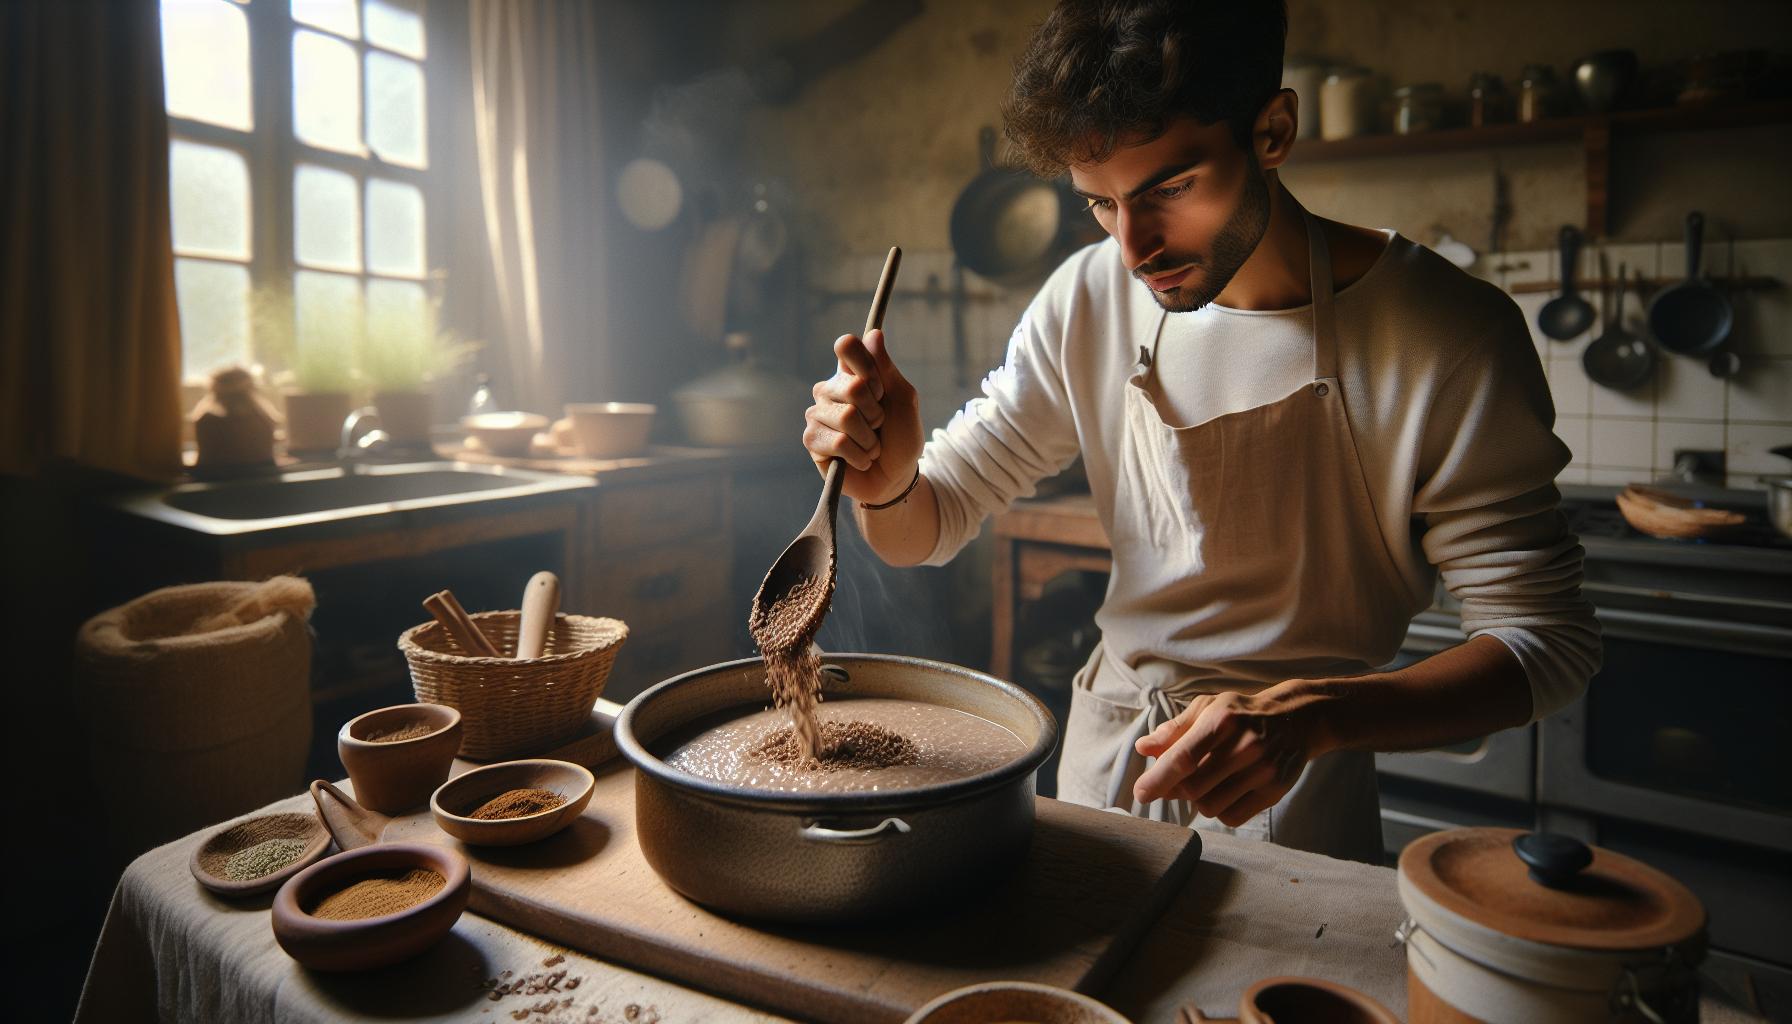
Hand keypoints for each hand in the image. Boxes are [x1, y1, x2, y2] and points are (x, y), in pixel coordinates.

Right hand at [803, 328, 923, 504]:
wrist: (895, 477)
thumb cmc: (901, 436)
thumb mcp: (904, 399)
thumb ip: (887, 368)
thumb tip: (874, 334)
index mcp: (852, 372)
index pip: (847, 346)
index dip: (868, 366)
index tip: (882, 389)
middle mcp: (830, 388)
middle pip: (852, 385)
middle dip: (877, 412)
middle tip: (879, 425)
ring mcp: (818, 413)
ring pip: (847, 417)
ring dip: (870, 439)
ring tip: (871, 445)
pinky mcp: (812, 439)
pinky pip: (838, 441)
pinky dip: (859, 454)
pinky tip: (860, 458)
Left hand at [1131, 688, 1323, 824]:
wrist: (1296, 720)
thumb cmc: (1241, 713)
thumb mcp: (1207, 708)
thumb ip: (1174, 730)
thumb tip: (1143, 749)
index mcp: (1222, 720)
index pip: (1183, 757)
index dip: (1158, 779)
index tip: (1141, 793)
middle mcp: (1245, 746)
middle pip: (1193, 789)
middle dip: (1177, 789)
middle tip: (1178, 781)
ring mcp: (1263, 771)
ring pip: (1210, 806)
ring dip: (1199, 800)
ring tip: (1207, 781)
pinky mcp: (1275, 791)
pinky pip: (1232, 817)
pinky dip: (1220, 810)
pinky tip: (1225, 791)